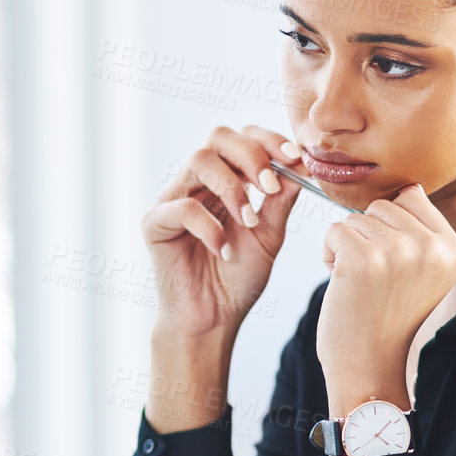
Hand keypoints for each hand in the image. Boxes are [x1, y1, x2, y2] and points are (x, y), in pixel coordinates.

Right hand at [141, 125, 305, 339]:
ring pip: (198, 160)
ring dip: (232, 188)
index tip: (295, 158)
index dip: (269, 141)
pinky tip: (224, 251)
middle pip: (218, 137)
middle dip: (251, 155)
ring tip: (248, 222)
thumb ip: (280, 200)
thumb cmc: (238, 278)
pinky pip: (182, 207)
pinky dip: (210, 226)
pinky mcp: (154, 223)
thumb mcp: (269, 235)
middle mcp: (197, 183)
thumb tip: (300, 163)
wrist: (214, 319)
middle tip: (270, 186)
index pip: (243, 138)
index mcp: (225, 180)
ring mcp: (173, 199)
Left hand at [316, 183, 455, 406]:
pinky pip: (334, 230)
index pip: (412, 197)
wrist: (368, 364)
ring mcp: (398, 252)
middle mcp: (432, 248)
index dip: (390, 227)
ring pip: (356, 217)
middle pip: (382, 205)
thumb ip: (420, 231)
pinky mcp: (363, 258)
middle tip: (375, 279)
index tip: (394, 266)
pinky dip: (329, 254)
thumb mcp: (422, 271)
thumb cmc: (387, 315)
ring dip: (348, 246)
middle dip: (369, 236)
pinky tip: (343, 284)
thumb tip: (409, 186)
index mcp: (453, 249)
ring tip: (361, 283)